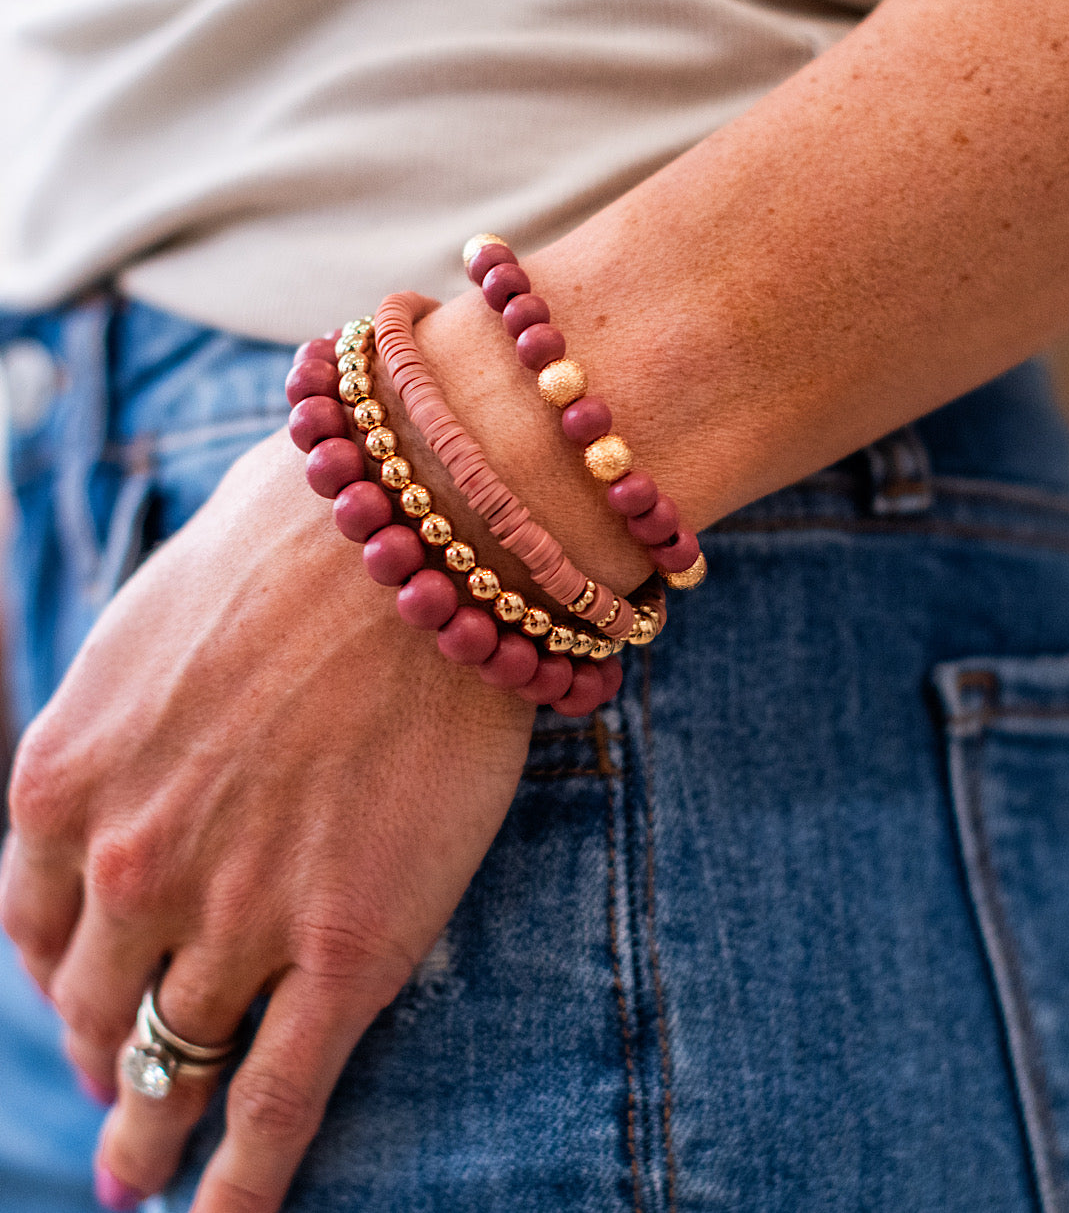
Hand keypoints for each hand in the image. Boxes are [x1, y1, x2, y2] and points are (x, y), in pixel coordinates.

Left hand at [0, 426, 534, 1210]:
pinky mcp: (345, 952)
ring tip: (148, 1176)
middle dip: (106, 1052)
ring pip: (176, 1065)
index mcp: (65, 780)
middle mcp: (130, 867)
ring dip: (156, 1130)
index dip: (59, 973)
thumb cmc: (295, 549)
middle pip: (97, 1005)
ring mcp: (236, 918)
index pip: (34, 923)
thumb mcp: (151, 623)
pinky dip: (245, 1184)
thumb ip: (122, 716)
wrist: (417, 533)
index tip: (88, 995)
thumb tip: (139, 754)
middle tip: (124, 1091)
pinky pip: (278, 1105)